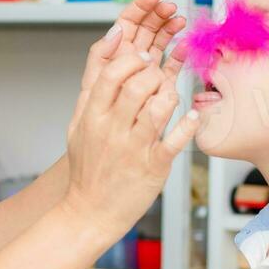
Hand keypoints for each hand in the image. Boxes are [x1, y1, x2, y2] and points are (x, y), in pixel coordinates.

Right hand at [63, 45, 199, 236]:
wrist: (89, 212)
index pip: (111, 75)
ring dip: (171, 96)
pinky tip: (191, 116)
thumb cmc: (88, 168)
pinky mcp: (153, 167)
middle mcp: (112, 131)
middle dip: (154, 74)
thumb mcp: (77, 127)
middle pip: (137, 87)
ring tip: (171, 98)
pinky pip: (175, 141)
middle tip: (160, 77)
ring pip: (158, 109)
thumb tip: (102, 56)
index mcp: (92, 118)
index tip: (143, 59)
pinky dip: (188, 125)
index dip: (131, 60)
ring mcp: (133, 150)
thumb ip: (90, 93)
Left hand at [69, 0, 187, 139]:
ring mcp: (147, 84)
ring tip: (179, 22)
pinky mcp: (161, 102)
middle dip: (157, 16)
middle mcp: (130, 71)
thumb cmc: (93, 138)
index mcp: (112, 63)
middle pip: (145, 33)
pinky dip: (179, 61)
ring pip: (160, 50)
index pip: (126, 26)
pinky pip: (172, 76)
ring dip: (169, 33)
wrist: (102, 179)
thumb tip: (116, 30)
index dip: (139, 7)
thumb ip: (101, 60)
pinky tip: (186, 49)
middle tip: (171, 7)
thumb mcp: (91, 94)